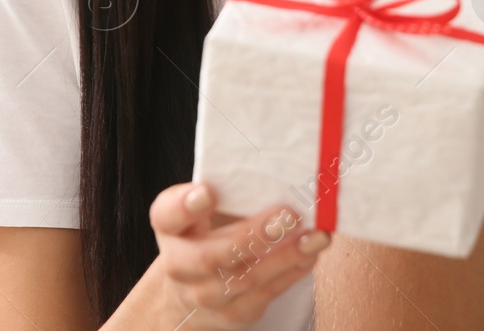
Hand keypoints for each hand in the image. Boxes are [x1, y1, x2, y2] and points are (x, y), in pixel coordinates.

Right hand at [149, 181, 330, 329]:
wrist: (192, 286)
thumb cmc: (205, 231)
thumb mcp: (202, 205)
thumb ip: (225, 188)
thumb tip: (275, 170)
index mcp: (170, 226)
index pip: (168, 215)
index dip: (186, 205)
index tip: (208, 192)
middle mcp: (180, 264)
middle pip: (212, 256)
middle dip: (254, 236)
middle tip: (289, 215)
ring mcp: (205, 295)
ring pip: (245, 279)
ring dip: (286, 257)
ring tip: (315, 236)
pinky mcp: (233, 313)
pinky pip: (266, 294)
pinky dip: (292, 271)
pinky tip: (311, 252)